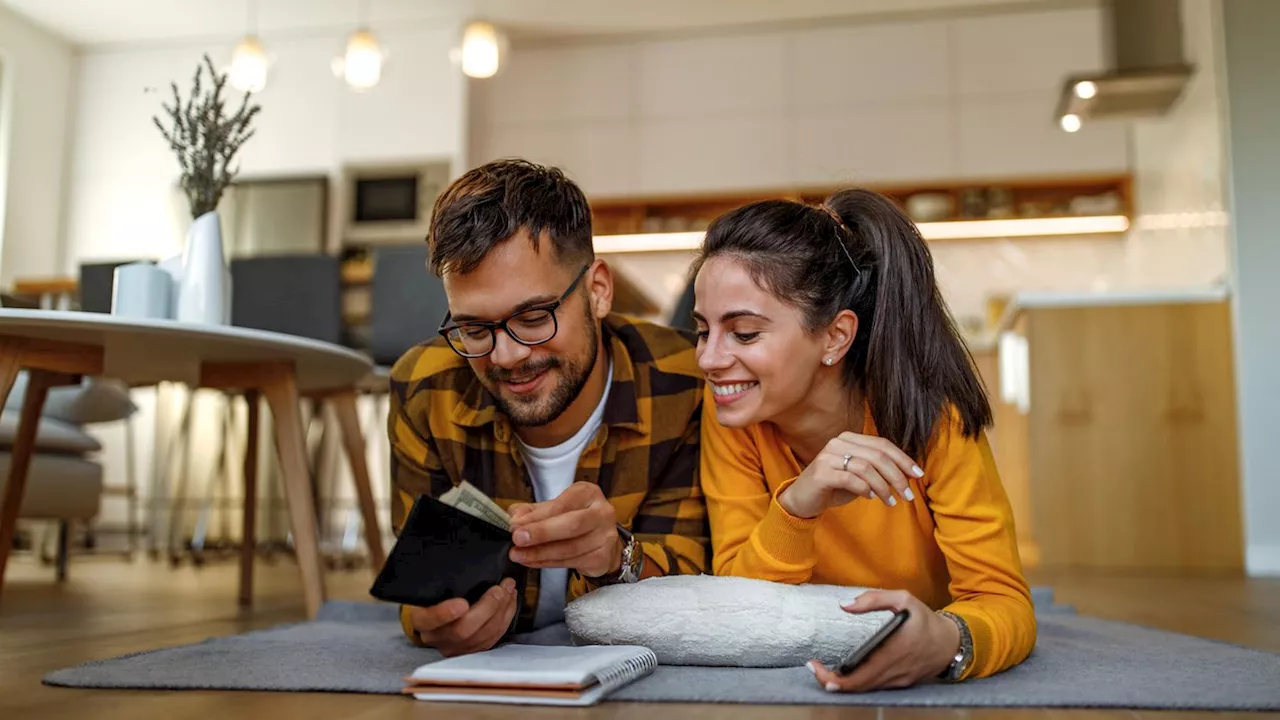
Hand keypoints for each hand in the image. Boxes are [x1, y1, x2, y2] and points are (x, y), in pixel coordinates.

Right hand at [407, 578, 518, 656]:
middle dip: (487, 608)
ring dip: (501, 612)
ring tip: (509, 590)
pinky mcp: (470, 650)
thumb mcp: (428, 586)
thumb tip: (456, 559)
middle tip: (499, 589)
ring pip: (481, 637)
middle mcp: (436, 637)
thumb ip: (438, 579)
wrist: (431, 614)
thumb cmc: (431, 596)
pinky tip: (509, 603)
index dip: (445, 614)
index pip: (429, 620)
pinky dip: (505, 620)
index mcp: (420, 619)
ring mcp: (453, 647)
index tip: (462, 603)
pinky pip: (491, 639)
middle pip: (462, 630)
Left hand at [507, 482, 621, 577]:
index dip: (537, 516)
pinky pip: (570, 563)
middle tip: (518, 539)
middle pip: (571, 525)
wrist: (602, 541)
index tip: (515, 524)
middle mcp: (601, 513)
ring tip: (519, 554)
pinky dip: (547, 563)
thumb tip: (515, 517)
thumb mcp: (556, 508)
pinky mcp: (601, 558)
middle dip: (541, 533)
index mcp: (588, 493)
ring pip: (569, 548)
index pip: (562, 504)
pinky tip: (532, 562)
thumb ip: (534, 511)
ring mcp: (605, 537)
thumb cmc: (576, 519)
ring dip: (539, 553)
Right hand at [778, 432, 922, 517]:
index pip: (882, 444)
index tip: (918, 475)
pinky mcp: (821, 473)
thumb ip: (879, 470)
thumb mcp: (860, 476)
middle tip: (907, 495)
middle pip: (877, 455)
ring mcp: (827, 456)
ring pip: (866, 468)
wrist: (802, 500)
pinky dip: (865, 489)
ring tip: (890, 501)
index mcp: (849, 438)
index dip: (903, 459)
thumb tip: (908, 473)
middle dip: (897, 476)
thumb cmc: (834, 487)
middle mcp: (838, 443)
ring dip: (883, 487)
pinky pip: (851, 479)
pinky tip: (870, 498)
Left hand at [808, 590, 959, 691]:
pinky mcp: (902, 684)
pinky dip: (859, 683)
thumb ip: (873, 599)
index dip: (834, 678)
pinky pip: (876, 687)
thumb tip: (844, 605)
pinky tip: (848, 673)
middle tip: (815, 669)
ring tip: (826, 671)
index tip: (816, 667)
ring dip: (844, 683)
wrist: (952, 642)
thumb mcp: (903, 599)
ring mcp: (899, 680)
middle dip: (831, 682)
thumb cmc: (925, 619)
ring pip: (865, 689)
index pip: (858, 676)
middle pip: (857, 687)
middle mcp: (896, 671)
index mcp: (894, 651)